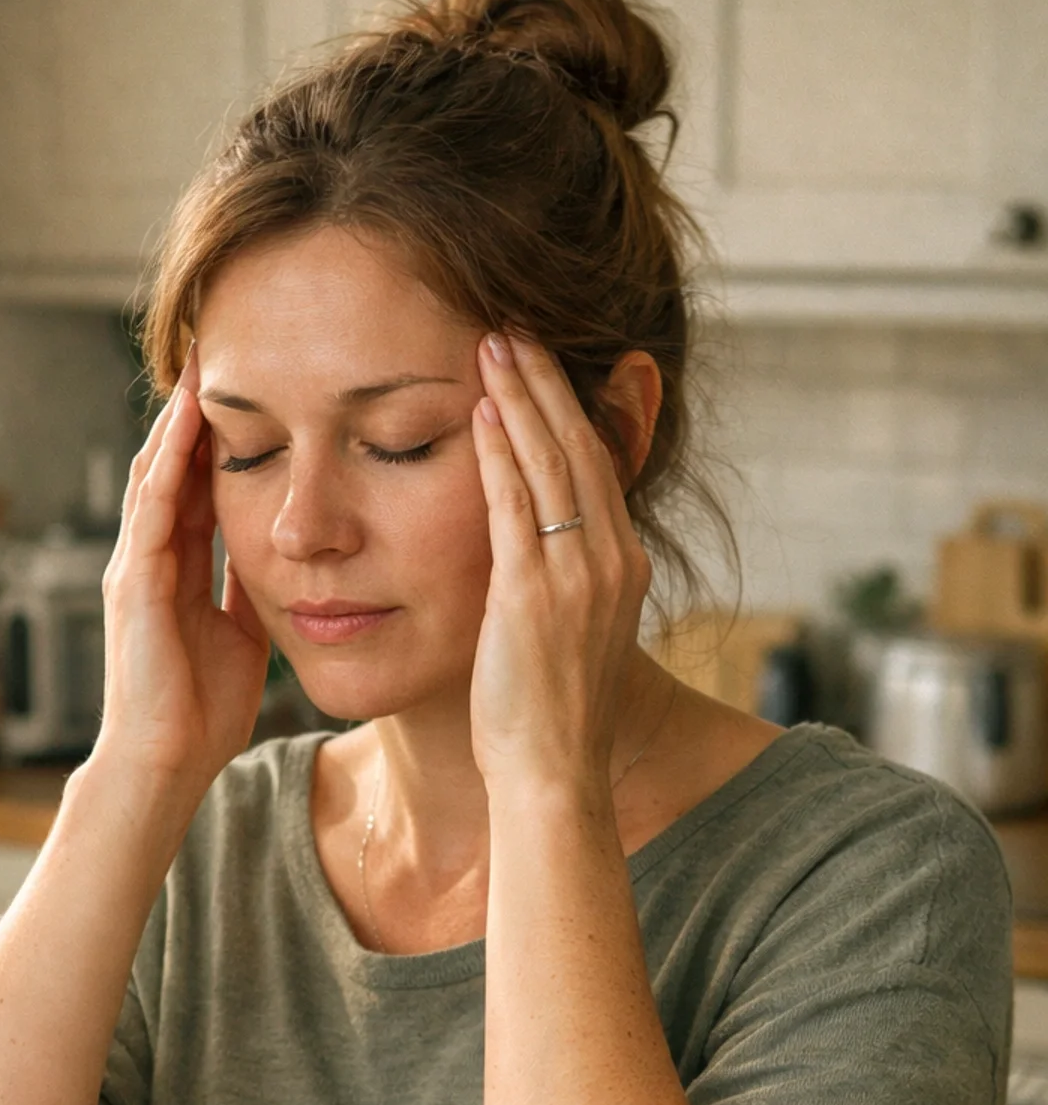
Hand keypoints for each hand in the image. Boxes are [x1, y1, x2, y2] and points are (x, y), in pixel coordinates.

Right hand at [95, 348, 270, 795]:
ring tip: (200, 360)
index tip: (250, 385)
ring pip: (156, 472)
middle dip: (193, 409)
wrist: (166, 764)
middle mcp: (149, 556)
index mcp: (177, 567)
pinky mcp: (135, 583)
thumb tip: (286, 557)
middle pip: (171, 463)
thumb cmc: (201, 713)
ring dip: (176, 417)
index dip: (219, 434)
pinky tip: (185, 419)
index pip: (197, 483)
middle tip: (217, 346)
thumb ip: (251, 590)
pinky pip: (151, 507)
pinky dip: (167, 461)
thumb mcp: (243, 634)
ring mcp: (136, 565)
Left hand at [468, 334, 651, 794]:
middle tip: (514, 328)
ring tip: (494, 344)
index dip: (568, 410)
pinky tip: (480, 411)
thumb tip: (533, 557)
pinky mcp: (534, 595)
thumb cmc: (548, 720)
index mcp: (623, 569)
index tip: (539, 365)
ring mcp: (578, 576)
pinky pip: (516, 505)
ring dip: (522, 398)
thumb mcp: (566, 638)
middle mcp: (612, 562)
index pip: (598, 467)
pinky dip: (500, 452)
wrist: (554, 776)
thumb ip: (558, 586)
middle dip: (546, 384)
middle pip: (581, 448)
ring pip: (552, 463)